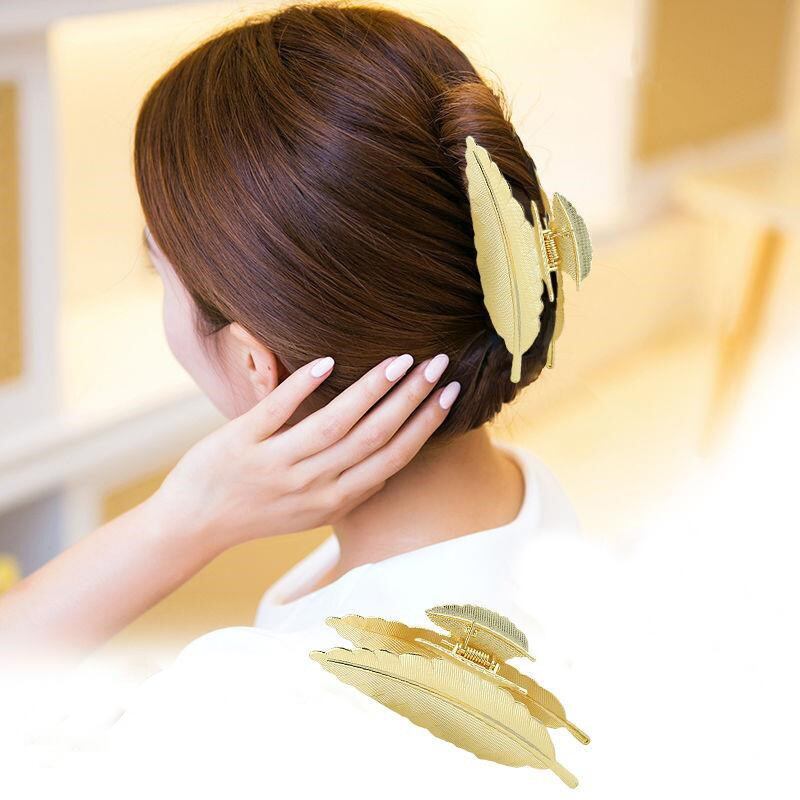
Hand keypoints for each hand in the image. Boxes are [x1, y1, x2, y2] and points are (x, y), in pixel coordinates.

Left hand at [148, 353, 459, 554]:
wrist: (194, 524)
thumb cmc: (259, 512)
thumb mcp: (312, 511)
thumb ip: (349, 486)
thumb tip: (388, 458)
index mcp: (335, 500)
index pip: (393, 457)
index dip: (426, 424)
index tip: (450, 392)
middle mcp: (312, 485)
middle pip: (373, 436)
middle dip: (411, 398)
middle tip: (438, 363)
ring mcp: (276, 465)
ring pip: (335, 424)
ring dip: (371, 389)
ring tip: (400, 360)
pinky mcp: (240, 444)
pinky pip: (276, 412)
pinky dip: (302, 387)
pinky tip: (327, 362)